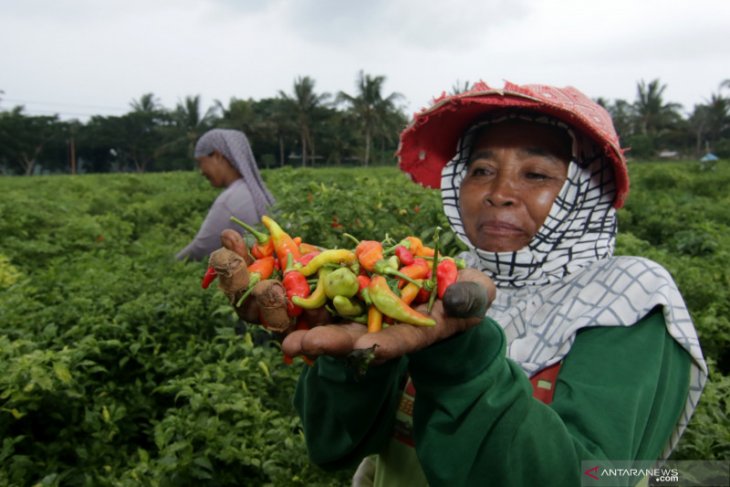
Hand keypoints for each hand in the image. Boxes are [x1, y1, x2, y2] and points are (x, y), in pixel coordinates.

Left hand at [281, 268, 495, 362]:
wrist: (447, 285)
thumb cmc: (467, 292)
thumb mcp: (476, 293)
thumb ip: (470, 297)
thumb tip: (458, 301)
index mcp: (416, 332)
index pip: (397, 341)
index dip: (380, 346)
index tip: (363, 350)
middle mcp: (387, 327)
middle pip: (356, 338)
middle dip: (330, 343)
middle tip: (299, 346)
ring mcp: (370, 311)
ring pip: (338, 321)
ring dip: (311, 328)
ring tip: (284, 338)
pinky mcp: (358, 293)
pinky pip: (332, 295)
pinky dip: (311, 298)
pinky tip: (288, 298)